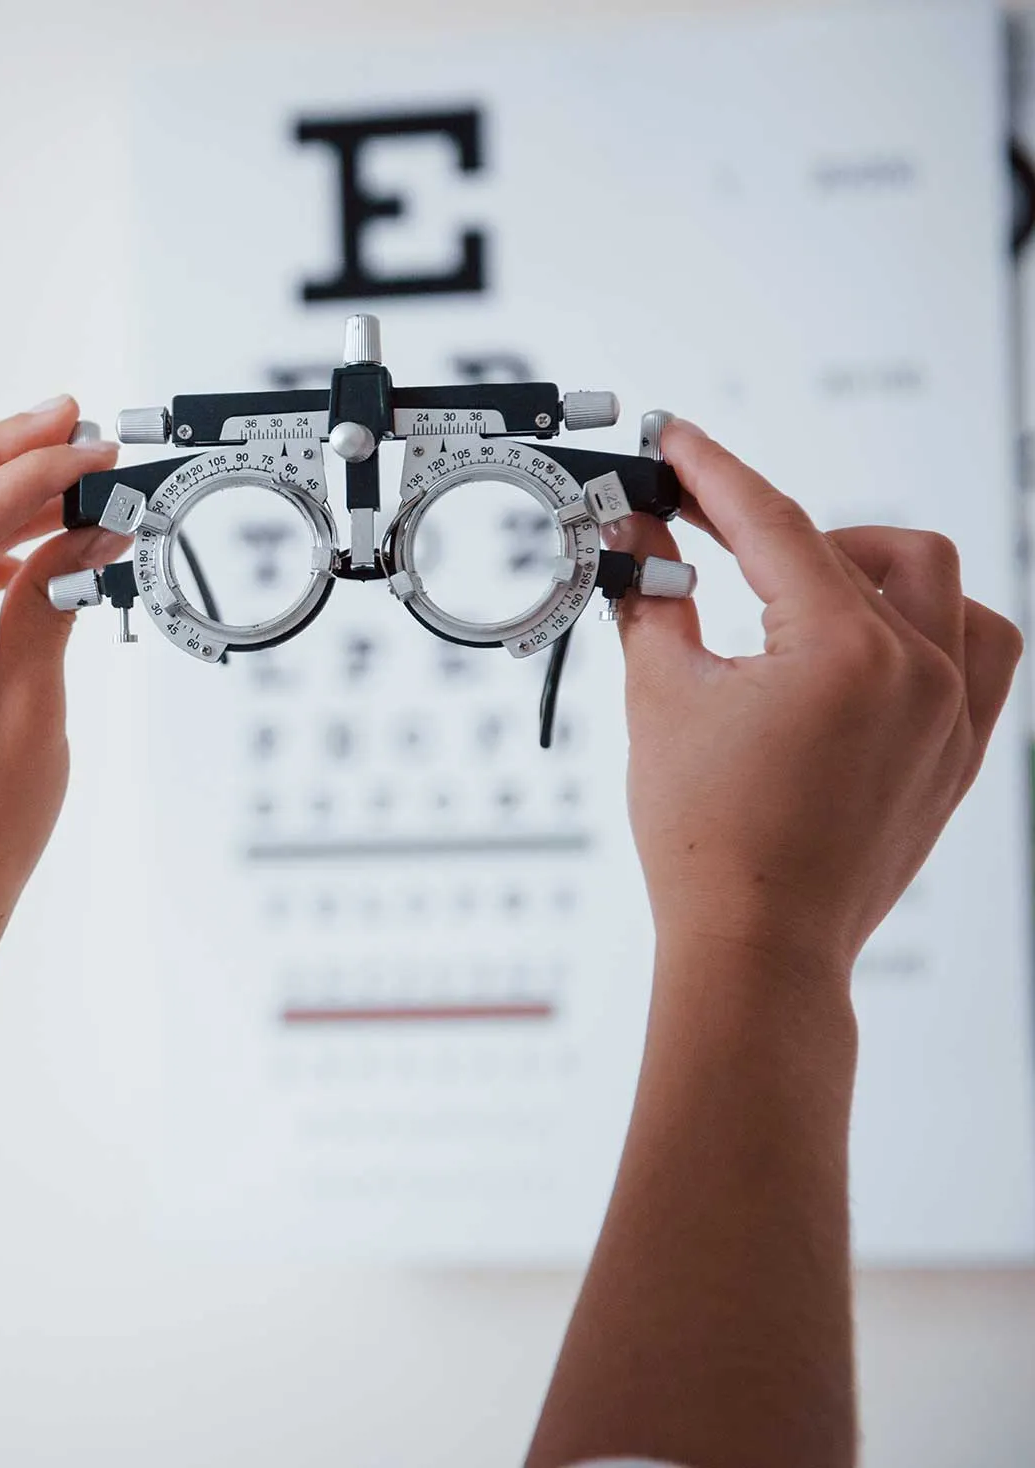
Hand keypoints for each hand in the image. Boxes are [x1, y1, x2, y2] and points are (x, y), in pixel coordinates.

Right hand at [611, 419, 1020, 988]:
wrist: (758, 944)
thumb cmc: (711, 845)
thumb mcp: (661, 699)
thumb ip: (652, 599)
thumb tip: (636, 535)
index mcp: (844, 651)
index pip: (775, 526)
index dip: (714, 475)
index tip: (680, 443)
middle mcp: (919, 672)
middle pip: (869, 544)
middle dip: (787, 529)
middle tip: (716, 537)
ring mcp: (953, 714)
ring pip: (947, 589)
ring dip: (877, 569)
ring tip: (808, 593)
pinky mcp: (960, 753)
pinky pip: (983, 654)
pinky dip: (935, 627)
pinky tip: (873, 642)